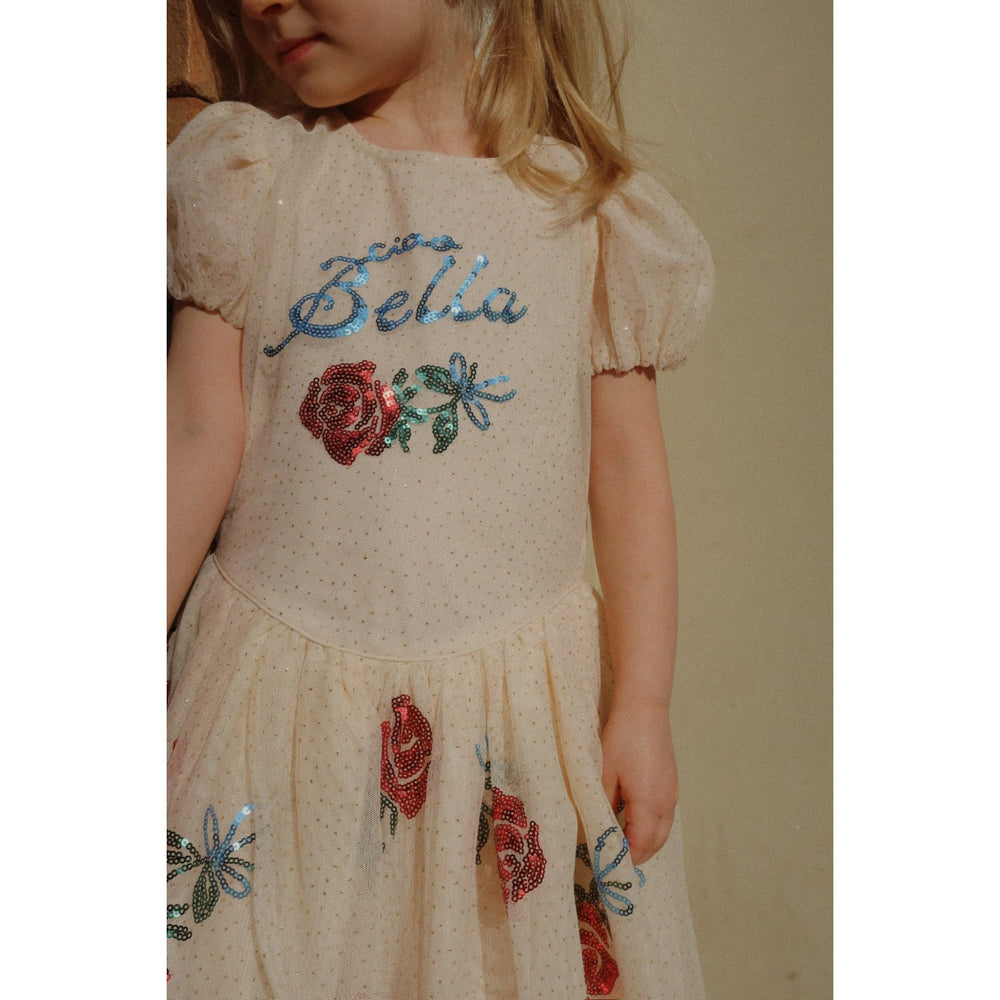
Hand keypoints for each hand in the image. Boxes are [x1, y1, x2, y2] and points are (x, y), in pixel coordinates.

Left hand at [599, 699, 678, 864]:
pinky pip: (665, 818)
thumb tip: (596, 830)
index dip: (622, 860)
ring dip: (645, 844)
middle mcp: (666, 803)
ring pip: (663, 832)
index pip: (639, 846)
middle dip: (636, 857)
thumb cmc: (622, 738)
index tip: (604, 866)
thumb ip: (601, 805)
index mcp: (649, 804)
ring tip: (620, 845)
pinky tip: (633, 822)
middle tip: (612, 861)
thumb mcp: (604, 773)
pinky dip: (651, 829)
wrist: (645, 708)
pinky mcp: (672, 784)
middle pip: (656, 844)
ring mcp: (672, 794)